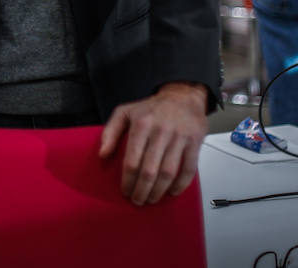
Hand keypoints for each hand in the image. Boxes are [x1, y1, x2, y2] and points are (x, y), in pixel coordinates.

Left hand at [98, 82, 207, 205]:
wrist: (182, 96)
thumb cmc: (152, 108)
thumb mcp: (124, 112)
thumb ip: (110, 132)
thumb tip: (102, 154)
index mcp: (141, 125)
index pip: (132, 161)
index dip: (128, 181)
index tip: (125, 191)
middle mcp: (160, 131)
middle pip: (149, 171)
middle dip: (142, 191)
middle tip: (137, 200)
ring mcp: (179, 138)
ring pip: (168, 173)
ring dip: (158, 191)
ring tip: (151, 199)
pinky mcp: (194, 142)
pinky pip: (188, 169)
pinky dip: (180, 185)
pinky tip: (172, 191)